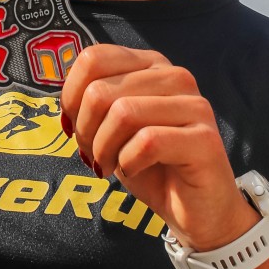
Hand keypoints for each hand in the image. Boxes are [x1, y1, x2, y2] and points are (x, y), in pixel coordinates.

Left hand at [60, 45, 253, 251]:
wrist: (196, 210)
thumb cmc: (152, 167)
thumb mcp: (112, 130)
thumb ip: (92, 104)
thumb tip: (63, 99)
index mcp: (150, 65)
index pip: (94, 58)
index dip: (71, 96)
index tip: (74, 127)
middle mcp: (175, 76)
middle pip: (101, 90)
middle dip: (85, 130)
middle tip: (92, 156)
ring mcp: (194, 105)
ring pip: (122, 113)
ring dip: (104, 149)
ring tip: (109, 165)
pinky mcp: (204, 139)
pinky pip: (147, 142)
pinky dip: (128, 162)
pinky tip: (133, 170)